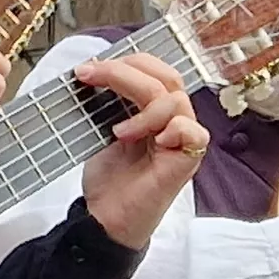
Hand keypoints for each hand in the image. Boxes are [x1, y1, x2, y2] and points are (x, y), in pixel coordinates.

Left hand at [75, 56, 211, 248]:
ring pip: (174, 100)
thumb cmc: (109, 176)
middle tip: (90, 77)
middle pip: (166, 77)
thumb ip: (106, 98)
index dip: (124, 62)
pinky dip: (170, 128)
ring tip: (118, 131)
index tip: (87, 69)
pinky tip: (152, 141)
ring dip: (141, 107)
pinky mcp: (187, 161)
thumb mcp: (100, 126)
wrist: (106, 216)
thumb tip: (90, 67)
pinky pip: (192, 131)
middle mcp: (174, 119)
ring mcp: (183, 139)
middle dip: (124, 72)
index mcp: (156, 108)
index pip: (155, 69)